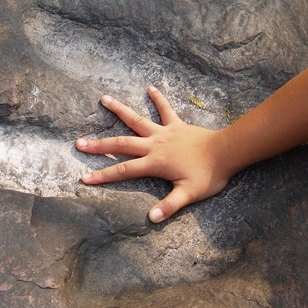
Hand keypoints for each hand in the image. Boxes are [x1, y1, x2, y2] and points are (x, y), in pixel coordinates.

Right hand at [76, 87, 233, 222]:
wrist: (227, 152)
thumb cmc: (209, 175)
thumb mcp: (189, 194)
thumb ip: (170, 206)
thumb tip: (152, 219)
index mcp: (154, 163)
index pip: (123, 171)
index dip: (102, 176)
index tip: (85, 178)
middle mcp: (154, 145)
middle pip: (121, 144)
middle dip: (99, 146)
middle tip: (79, 143)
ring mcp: (164, 133)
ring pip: (136, 120)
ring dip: (119, 110)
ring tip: (103, 98)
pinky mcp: (176, 125)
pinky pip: (165, 110)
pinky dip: (158, 99)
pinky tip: (150, 88)